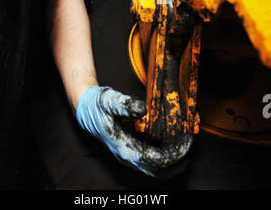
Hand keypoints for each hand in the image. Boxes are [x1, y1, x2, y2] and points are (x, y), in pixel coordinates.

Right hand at [76, 86, 191, 176]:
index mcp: (126, 149)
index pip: (158, 159)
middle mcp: (128, 158)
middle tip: (189, 145)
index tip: (186, 139)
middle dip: (178, 161)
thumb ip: (126, 105)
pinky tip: (170, 146)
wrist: (85, 109)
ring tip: (184, 149)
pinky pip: (150, 163)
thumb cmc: (98, 105)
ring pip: (155, 170)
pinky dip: (164, 159)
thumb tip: (143, 108)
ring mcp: (129, 157)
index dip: (176, 152)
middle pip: (159, 171)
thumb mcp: (110, 101)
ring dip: (172, 164)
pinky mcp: (130, 152)